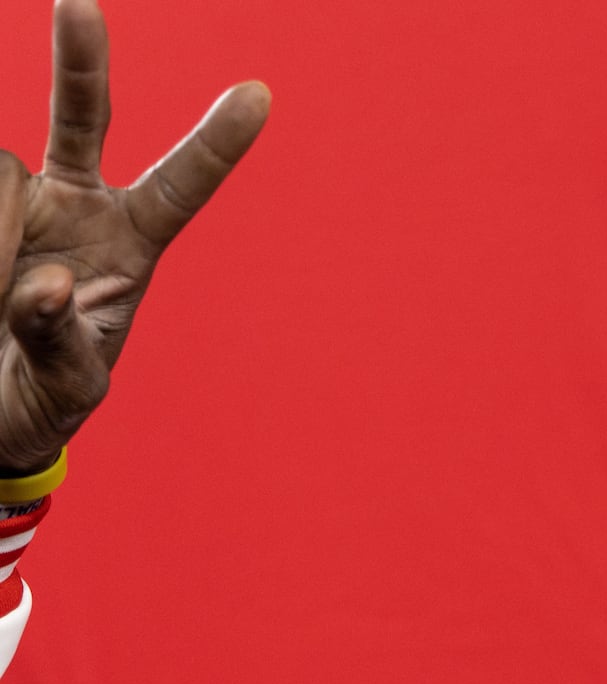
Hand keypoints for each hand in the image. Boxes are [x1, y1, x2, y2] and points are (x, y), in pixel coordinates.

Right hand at [0, 0, 270, 473]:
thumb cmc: (41, 399)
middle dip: (81, 62)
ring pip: (0, 172)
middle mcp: (78, 206)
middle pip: (81, 119)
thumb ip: (57, 340)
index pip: (180, 188)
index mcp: (132, 245)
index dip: (216, 144)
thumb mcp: (67, 387)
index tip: (258, 94)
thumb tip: (45, 285)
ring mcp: (20, 202)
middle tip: (79, 4)